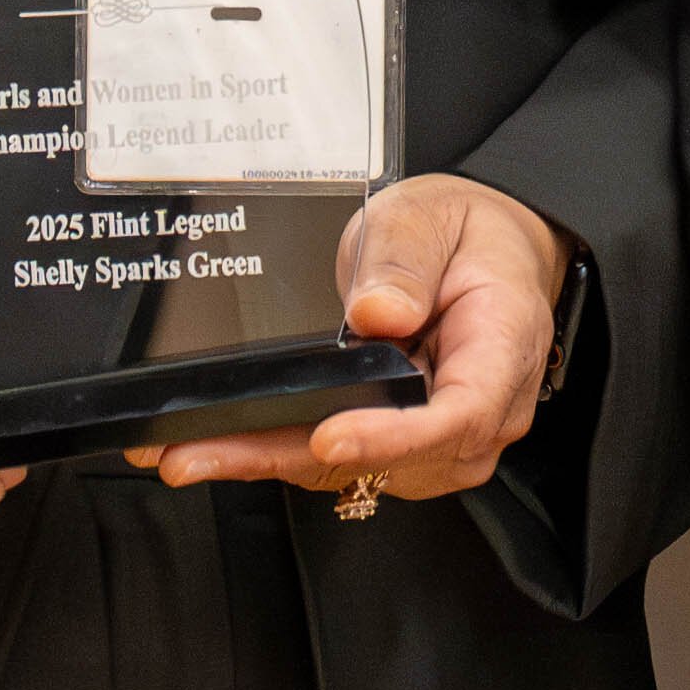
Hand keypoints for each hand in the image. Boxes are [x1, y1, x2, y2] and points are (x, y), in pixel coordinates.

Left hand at [144, 173, 569, 504]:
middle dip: (290, 458)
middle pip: (391, 460)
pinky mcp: (401, 446)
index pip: (456, 416)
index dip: (390, 438)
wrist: (486, 251)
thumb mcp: (431, 219)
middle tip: (199, 454)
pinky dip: (278, 455)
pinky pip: (340, 461)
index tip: (329, 436)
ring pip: (355, 471)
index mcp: (502, 351)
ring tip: (187, 454)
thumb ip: (405, 261)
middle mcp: (480, 413)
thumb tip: (378, 313)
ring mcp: (440, 439)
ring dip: (269, 464)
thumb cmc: (465, 236)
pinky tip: (219, 449)